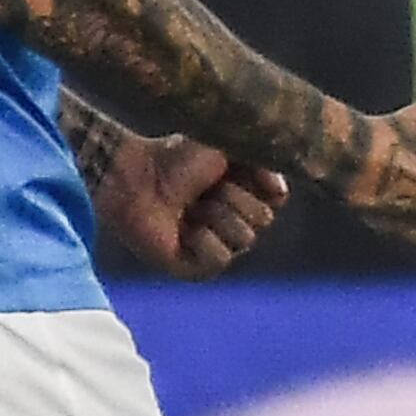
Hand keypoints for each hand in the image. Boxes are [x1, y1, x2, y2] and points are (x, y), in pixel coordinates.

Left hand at [86, 126, 285, 277]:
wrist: (135, 177)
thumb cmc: (175, 158)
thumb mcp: (225, 147)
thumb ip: (261, 162)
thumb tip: (280, 192)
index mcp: (245, 194)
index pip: (276, 199)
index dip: (257, 183)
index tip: (232, 170)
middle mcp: (234, 222)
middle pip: (263, 219)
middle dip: (233, 198)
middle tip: (205, 190)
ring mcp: (217, 247)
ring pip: (245, 239)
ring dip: (215, 216)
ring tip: (190, 208)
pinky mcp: (197, 268)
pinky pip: (221, 258)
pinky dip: (202, 240)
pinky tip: (183, 230)